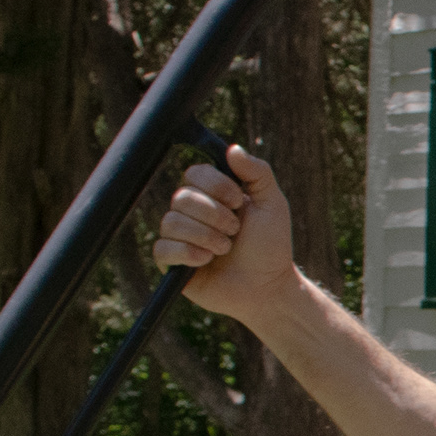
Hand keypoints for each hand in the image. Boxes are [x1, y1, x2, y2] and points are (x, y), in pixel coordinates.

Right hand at [153, 142, 297, 317]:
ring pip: (171, 222)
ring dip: (206, 236)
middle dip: (215, 215)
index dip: (215, 186)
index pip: (195, 173)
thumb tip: (232, 149)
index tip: (239, 202)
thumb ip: (257, 173)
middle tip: (235, 230)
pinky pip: (163, 249)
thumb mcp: (272, 203)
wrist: (267, 286)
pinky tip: (206, 261)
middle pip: (181, 197)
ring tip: (225, 249)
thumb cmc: (270, 246)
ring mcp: (180, 237)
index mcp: (212, 194)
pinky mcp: (172, 262)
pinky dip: (188, 254)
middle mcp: (192, 212)